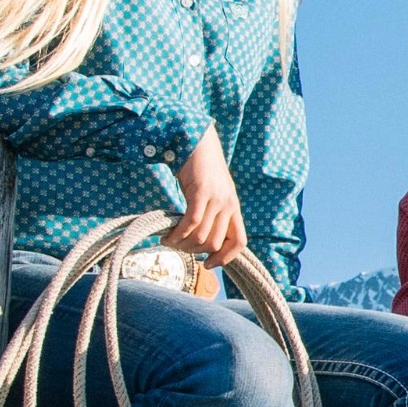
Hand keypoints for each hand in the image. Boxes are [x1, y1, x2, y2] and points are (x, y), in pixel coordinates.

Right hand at [159, 128, 247, 266]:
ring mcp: (217, 199)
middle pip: (214, 244)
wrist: (197, 141)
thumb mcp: (212, 193)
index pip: (239, 242)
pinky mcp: (202, 193)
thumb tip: (197, 239)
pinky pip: (192, 222)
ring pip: (201, 236)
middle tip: (177, 246)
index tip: (208, 265)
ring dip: (182, 244)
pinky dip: (178, 233)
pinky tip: (167, 235)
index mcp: (234, 208)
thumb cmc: (200, 169)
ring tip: (169, 241)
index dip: (226, 258)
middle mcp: (229, 205)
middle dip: (193, 251)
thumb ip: (211, 213)